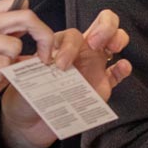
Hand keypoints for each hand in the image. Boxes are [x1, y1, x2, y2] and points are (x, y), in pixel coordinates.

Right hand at [0, 0, 57, 119]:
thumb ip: (13, 40)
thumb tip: (42, 39)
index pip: (20, 4)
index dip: (38, 24)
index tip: (44, 43)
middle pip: (25, 17)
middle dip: (43, 38)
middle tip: (46, 57)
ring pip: (15, 46)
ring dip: (11, 64)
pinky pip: (3, 65)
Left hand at [0, 9, 131, 147]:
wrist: (30, 123)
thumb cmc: (25, 96)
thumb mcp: (25, 80)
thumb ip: (34, 71)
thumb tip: (41, 64)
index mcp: (59, 47)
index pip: (72, 35)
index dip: (69, 47)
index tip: (62, 65)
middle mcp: (79, 52)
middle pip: (101, 25)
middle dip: (105, 27)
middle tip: (97, 43)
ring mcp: (93, 67)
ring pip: (114, 41)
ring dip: (118, 38)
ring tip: (113, 48)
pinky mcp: (102, 86)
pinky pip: (117, 73)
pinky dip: (123, 68)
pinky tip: (122, 67)